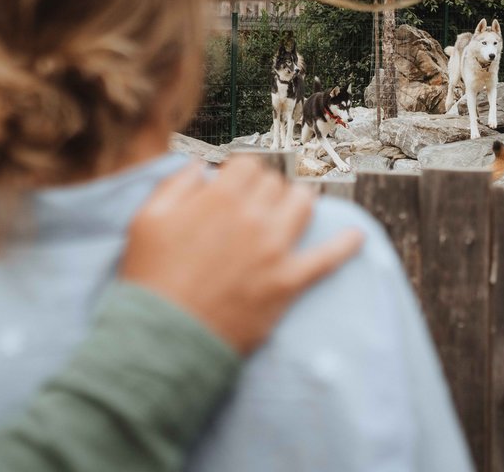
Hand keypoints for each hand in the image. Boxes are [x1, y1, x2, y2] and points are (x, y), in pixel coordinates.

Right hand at [120, 156, 362, 354]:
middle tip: (252, 206)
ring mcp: (275, 250)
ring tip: (290, 210)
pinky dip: (346, 245)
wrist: (163, 339)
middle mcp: (253, 217)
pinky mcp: (288, 282)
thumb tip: (198, 168)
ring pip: (303, 204)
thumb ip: (175, 185)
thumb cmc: (150, 280)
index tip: (235, 186)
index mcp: (219, 198)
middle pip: (276, 183)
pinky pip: (328, 257)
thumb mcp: (146, 220)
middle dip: (264, 190)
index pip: (248, 164)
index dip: (240, 174)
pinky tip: (356, 236)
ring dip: (297, 203)